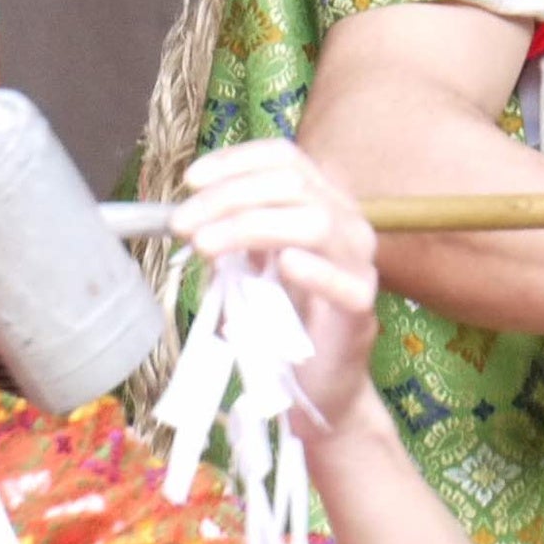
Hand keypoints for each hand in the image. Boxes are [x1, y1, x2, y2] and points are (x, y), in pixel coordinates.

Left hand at [174, 136, 385, 432]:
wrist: (316, 385)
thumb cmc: (281, 320)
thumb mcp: (248, 266)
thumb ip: (229, 235)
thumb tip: (187, 214)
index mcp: (321, 201)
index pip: (283, 158)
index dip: (235, 161)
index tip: (190, 181)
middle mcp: (347, 222)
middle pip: (292, 183)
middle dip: (228, 197)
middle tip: (183, 224)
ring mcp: (359, 263)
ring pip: (315, 222)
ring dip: (250, 226)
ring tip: (205, 245)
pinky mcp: (361, 308)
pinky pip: (343, 281)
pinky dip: (314, 269)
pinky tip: (285, 265)